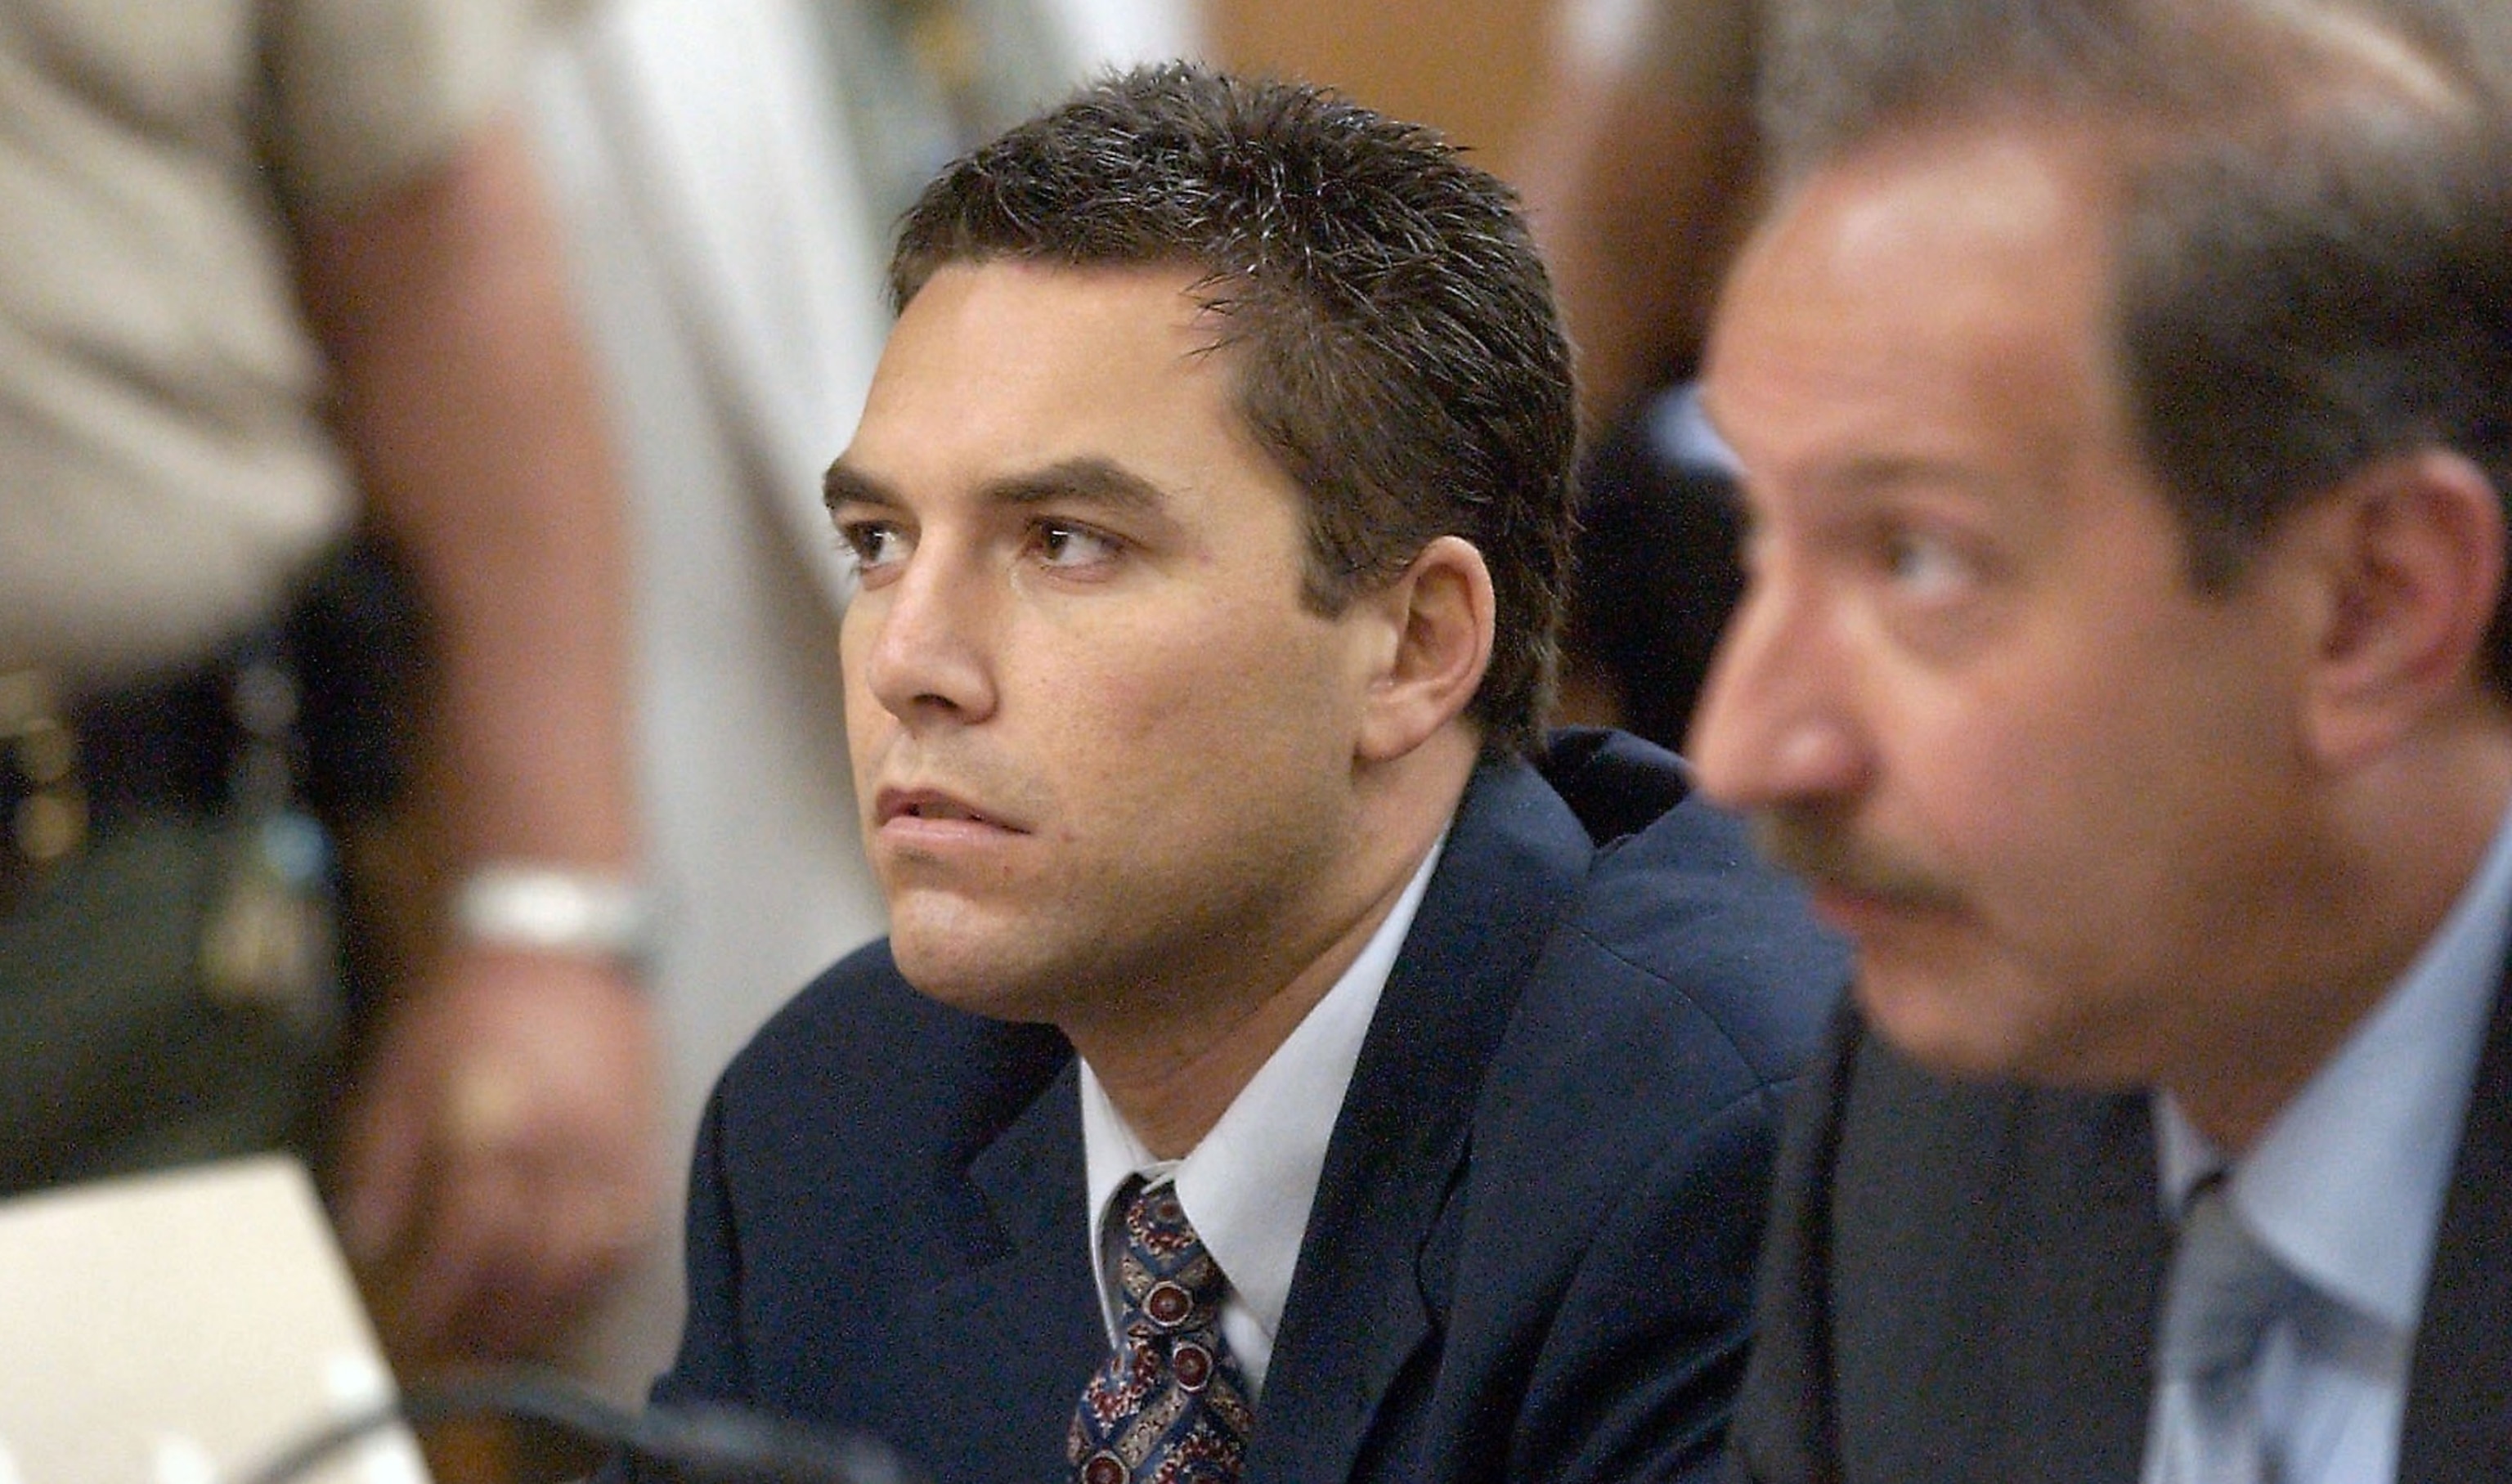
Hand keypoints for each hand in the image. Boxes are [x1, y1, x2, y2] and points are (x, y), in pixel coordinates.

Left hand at [334, 945, 661, 1364]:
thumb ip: (383, 1159)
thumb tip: (366, 1242)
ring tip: (513, 1335)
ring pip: (591, 1256)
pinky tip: (572, 1289)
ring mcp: (613, 1147)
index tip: (417, 1322)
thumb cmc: (473, 1006)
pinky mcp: (644, 1144)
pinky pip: (632, 1229)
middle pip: (534, 1261)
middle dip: (495, 1318)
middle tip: (461, 1350)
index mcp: (496, 1122)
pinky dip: (601, 1272)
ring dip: (551, 1308)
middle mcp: (562, 1144)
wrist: (561, 946)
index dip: (442, 1291)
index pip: (470, 1236)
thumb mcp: (402, 1069)